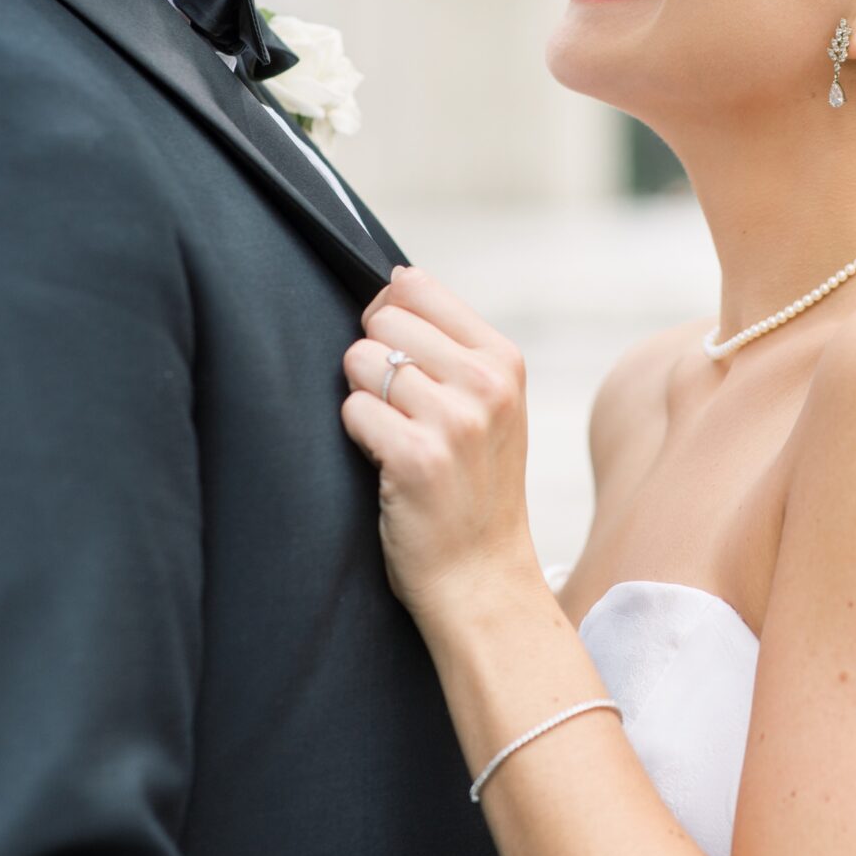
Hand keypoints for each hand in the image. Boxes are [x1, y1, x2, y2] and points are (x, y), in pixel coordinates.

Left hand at [341, 267, 539, 624]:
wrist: (480, 575)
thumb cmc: (473, 485)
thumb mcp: (489, 405)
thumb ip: (451, 345)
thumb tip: (393, 281)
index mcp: (503, 360)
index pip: (415, 286)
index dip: (388, 317)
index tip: (399, 357)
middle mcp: (485, 384)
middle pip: (380, 321)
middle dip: (371, 360)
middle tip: (399, 409)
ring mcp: (455, 421)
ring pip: (359, 363)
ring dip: (362, 401)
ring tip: (395, 437)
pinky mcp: (416, 459)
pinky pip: (351, 412)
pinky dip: (357, 437)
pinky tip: (385, 464)